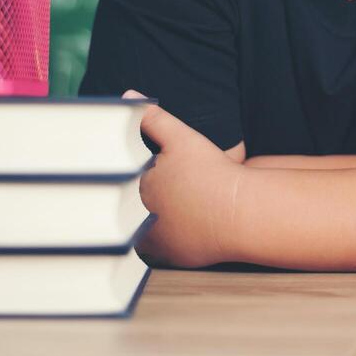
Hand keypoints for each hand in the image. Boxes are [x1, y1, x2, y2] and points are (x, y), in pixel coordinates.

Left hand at [124, 90, 243, 267]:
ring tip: (156, 206)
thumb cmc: (210, 173)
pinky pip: (158, 249)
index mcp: (133, 188)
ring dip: (142, 221)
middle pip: (123, 207)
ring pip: (138, 230)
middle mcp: (137, 220)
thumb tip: (128, 96)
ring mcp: (153, 243)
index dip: (123, 172)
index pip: (115, 180)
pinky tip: (173, 223)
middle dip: (128, 197)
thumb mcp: (182, 138)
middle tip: (141, 187)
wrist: (240, 212)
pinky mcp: (171, 258)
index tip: (128, 168)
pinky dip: (162, 238)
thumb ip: (152, 118)